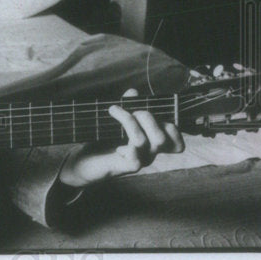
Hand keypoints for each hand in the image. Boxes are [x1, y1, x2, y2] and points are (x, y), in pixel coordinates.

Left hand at [57, 88, 184, 187]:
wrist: (84, 161)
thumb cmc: (102, 139)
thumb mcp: (116, 119)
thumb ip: (127, 105)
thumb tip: (134, 92)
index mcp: (152, 142)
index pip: (176, 142)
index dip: (172, 128)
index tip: (149, 112)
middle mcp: (150, 153)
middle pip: (163, 137)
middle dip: (147, 116)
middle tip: (130, 110)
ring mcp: (140, 161)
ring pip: (145, 140)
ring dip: (128, 120)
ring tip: (113, 110)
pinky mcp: (127, 167)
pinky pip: (134, 154)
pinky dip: (123, 137)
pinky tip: (114, 139)